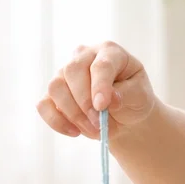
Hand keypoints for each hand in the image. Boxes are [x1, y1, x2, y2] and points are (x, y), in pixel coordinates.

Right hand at [38, 41, 157, 139]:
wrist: (125, 113)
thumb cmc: (134, 98)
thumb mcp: (140, 96)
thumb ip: (127, 94)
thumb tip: (110, 99)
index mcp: (109, 51)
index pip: (100, 64)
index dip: (99, 86)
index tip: (102, 106)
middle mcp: (83, 56)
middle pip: (72, 71)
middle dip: (84, 102)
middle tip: (99, 124)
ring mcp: (65, 72)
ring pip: (56, 87)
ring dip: (73, 114)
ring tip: (94, 130)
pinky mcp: (54, 93)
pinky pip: (44, 104)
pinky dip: (56, 121)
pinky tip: (75, 132)